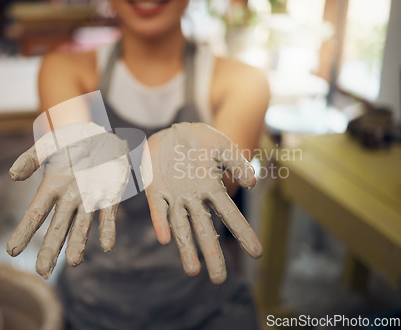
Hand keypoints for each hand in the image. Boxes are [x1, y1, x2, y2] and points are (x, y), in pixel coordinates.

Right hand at [7, 123, 129, 278]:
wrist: (101, 133)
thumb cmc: (73, 139)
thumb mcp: (50, 144)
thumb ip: (31, 158)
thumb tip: (12, 176)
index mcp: (52, 187)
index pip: (35, 214)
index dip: (23, 232)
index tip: (11, 251)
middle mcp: (69, 199)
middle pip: (57, 228)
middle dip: (50, 250)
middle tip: (43, 271)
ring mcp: (90, 200)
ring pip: (82, 227)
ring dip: (78, 244)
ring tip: (75, 262)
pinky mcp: (110, 197)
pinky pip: (108, 216)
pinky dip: (108, 230)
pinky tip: (108, 246)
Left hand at [141, 122, 261, 283]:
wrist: (172, 131)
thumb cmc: (200, 140)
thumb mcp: (222, 146)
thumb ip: (237, 162)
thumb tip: (251, 183)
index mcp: (212, 189)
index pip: (230, 215)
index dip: (242, 233)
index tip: (256, 253)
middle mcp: (194, 199)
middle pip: (205, 230)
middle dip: (212, 254)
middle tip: (219, 280)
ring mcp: (174, 197)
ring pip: (181, 228)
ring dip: (186, 249)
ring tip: (193, 272)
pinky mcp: (155, 191)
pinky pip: (158, 211)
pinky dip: (161, 223)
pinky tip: (165, 239)